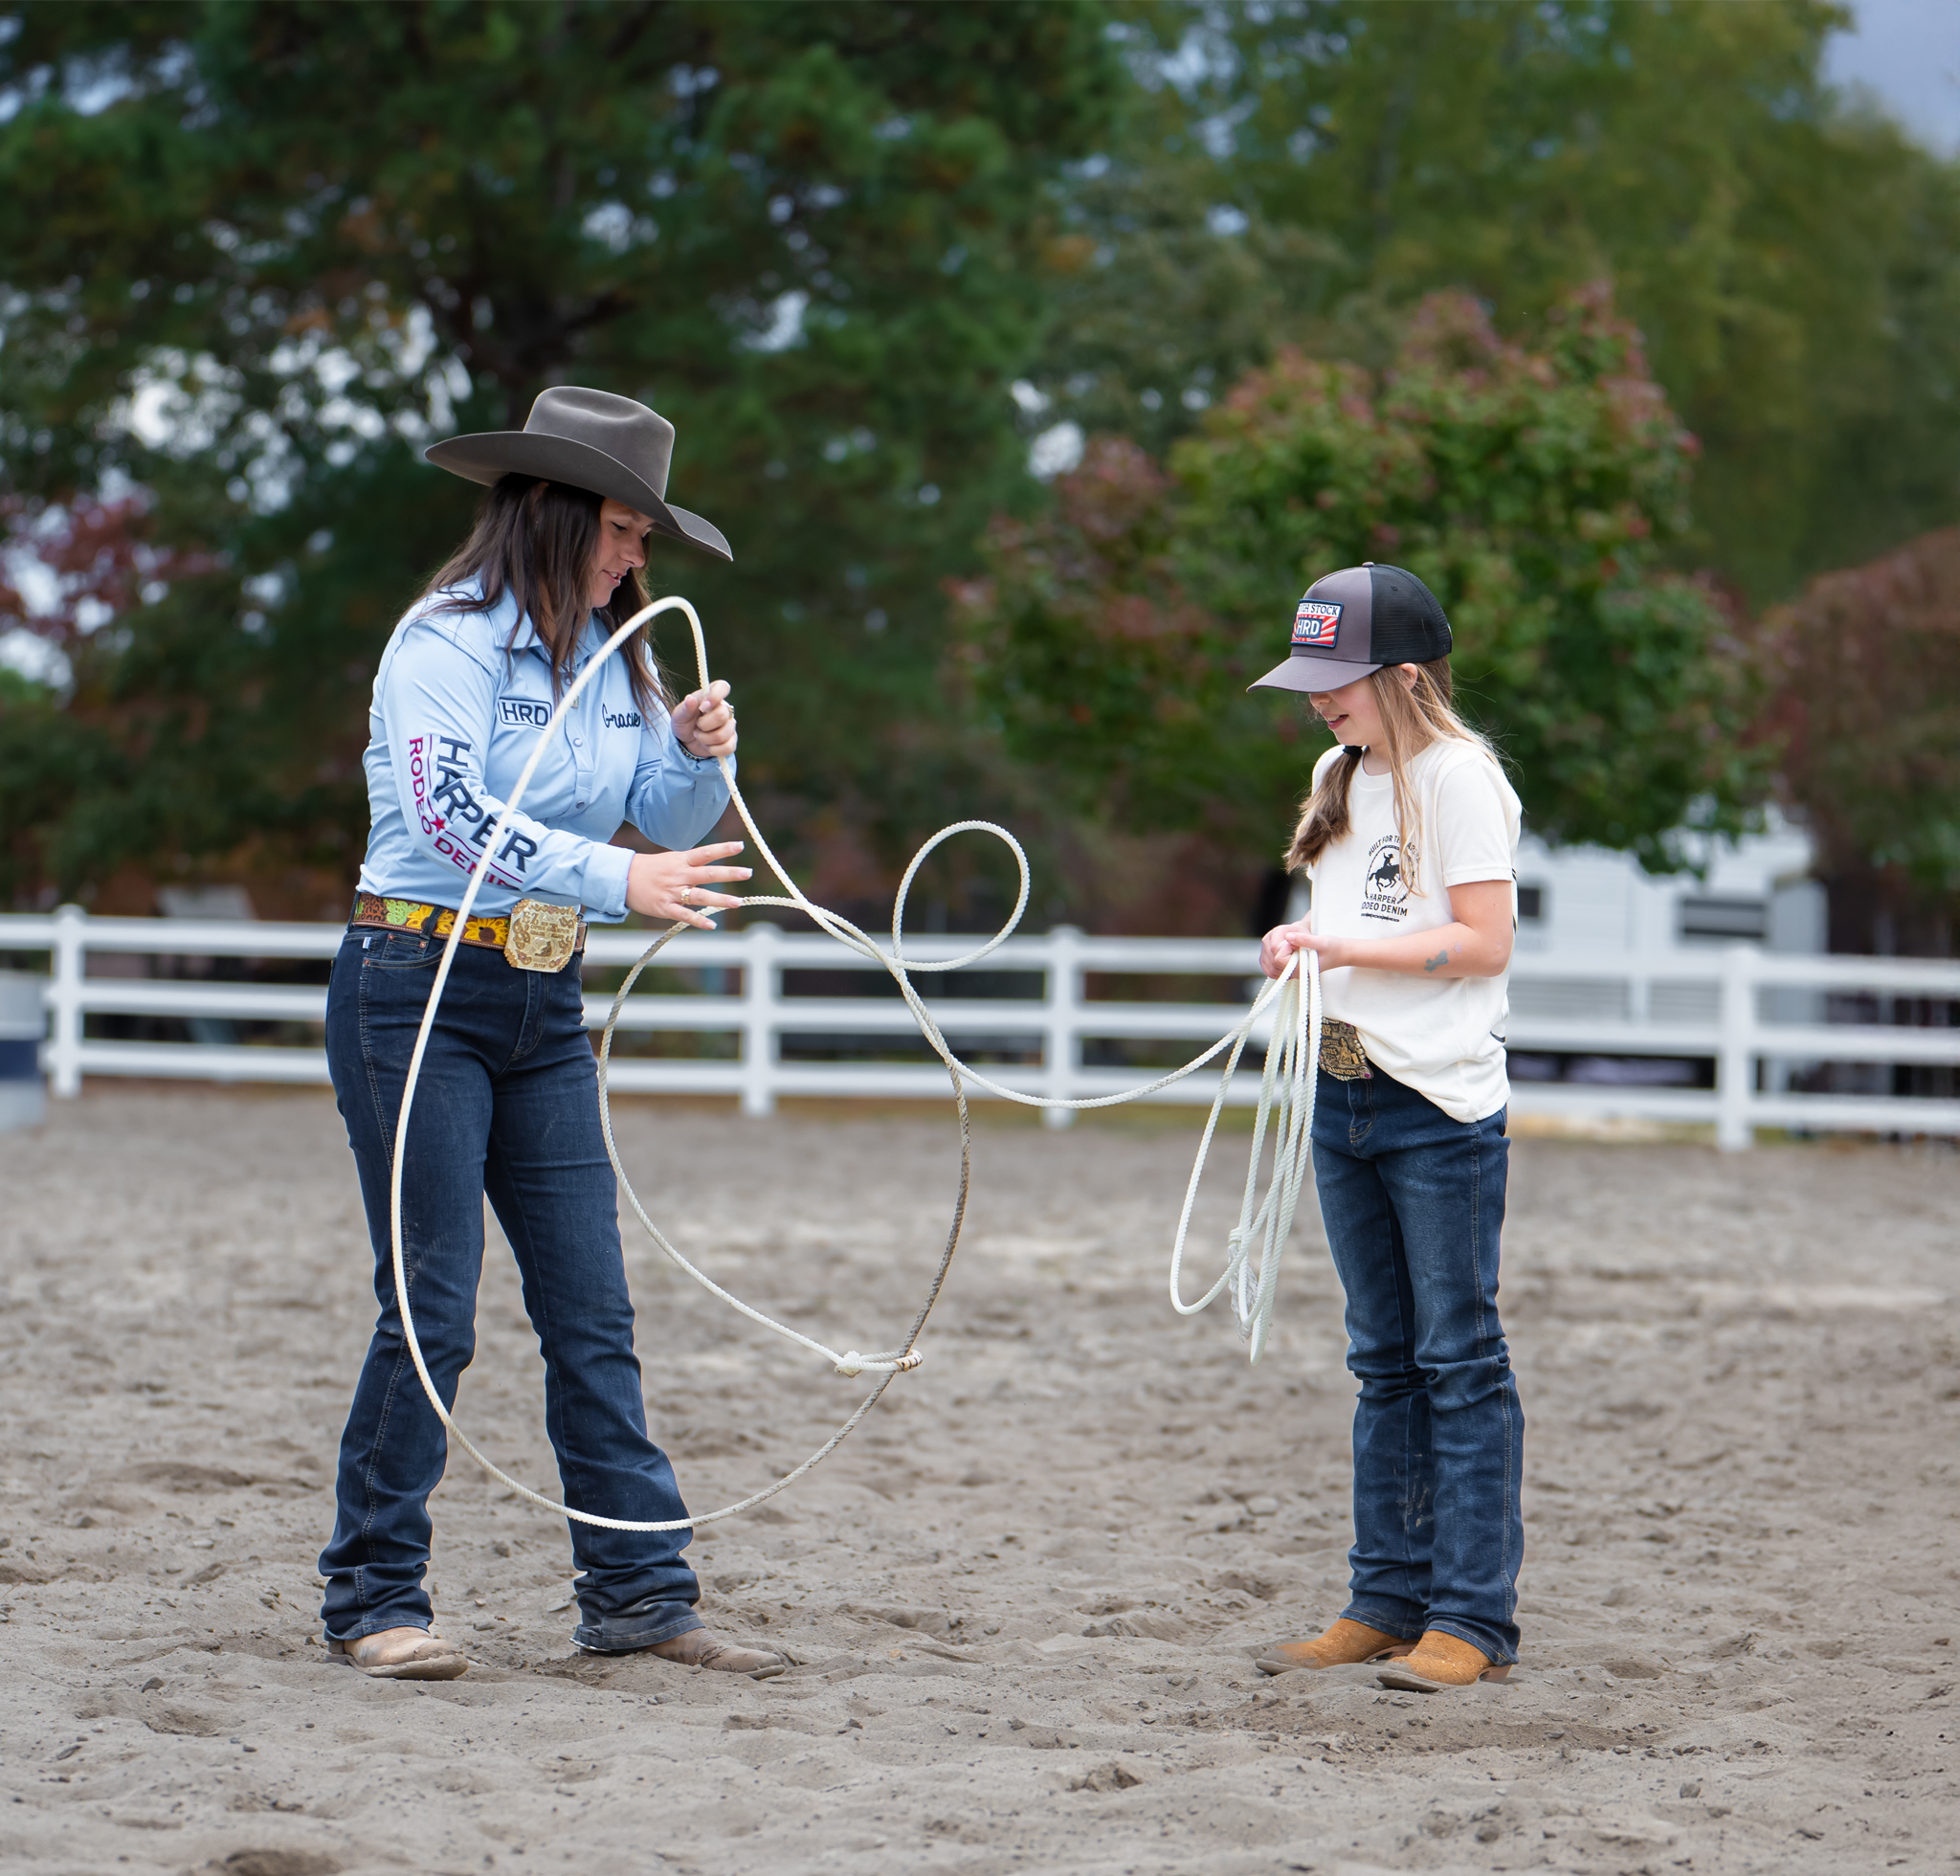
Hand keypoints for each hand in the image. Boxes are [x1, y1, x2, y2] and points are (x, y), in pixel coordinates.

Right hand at [626, 842, 751, 929]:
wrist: (622, 878)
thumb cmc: (651, 869)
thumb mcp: (671, 859)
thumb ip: (692, 862)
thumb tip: (713, 862)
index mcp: (681, 860)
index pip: (705, 853)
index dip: (723, 849)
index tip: (740, 846)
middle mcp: (679, 875)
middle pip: (707, 873)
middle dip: (729, 873)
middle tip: (748, 872)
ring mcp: (672, 892)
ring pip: (700, 896)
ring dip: (720, 899)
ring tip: (738, 902)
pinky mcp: (664, 908)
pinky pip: (684, 915)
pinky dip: (698, 920)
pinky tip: (712, 925)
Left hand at [671, 679, 735, 759]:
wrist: (686, 742)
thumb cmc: (684, 723)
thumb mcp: (679, 715)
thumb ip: (685, 707)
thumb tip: (690, 699)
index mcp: (712, 697)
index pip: (723, 687)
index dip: (715, 696)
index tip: (702, 707)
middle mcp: (724, 709)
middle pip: (722, 715)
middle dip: (704, 725)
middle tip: (697, 726)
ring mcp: (730, 725)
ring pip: (723, 734)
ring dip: (705, 739)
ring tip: (699, 736)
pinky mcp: (731, 741)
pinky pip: (727, 748)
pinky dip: (713, 750)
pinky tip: (707, 746)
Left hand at [1258, 918, 1347, 978]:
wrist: (1340, 953)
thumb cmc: (1333, 948)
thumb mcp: (1322, 941)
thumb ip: (1305, 940)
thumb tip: (1287, 937)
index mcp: (1301, 969)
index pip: (1278, 958)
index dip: (1284, 945)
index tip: (1295, 939)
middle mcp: (1294, 974)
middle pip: (1272, 960)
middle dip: (1280, 946)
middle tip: (1295, 940)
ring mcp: (1291, 974)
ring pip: (1269, 962)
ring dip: (1276, 949)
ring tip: (1294, 944)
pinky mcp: (1290, 970)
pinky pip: (1272, 964)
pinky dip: (1275, 953)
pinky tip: (1287, 947)